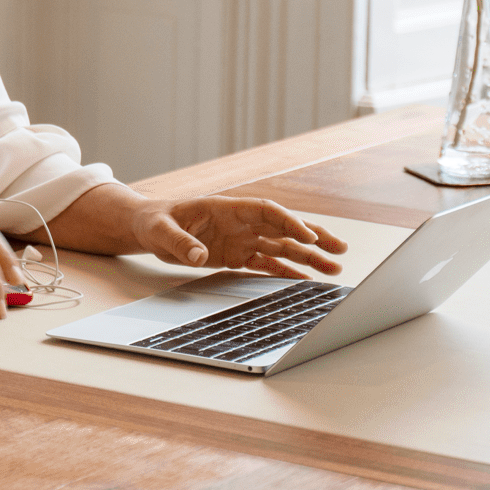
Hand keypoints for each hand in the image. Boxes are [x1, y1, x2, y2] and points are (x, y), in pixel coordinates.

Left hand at [130, 196, 347, 278]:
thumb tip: (199, 255)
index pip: (267, 212)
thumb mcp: (160, 231)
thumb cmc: (155, 222)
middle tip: (340, 248)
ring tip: (334, 268)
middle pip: (285, 228)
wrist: (150, 227)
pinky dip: (287, 272)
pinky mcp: (237, 255)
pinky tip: (307, 281)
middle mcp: (241, 222)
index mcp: (227, 208)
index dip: (290, 223)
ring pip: (282, 247)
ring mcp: (242, 239)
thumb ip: (180, 242)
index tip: (308, 237)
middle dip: (313, 236)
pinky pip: (268, 263)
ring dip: (308, 257)